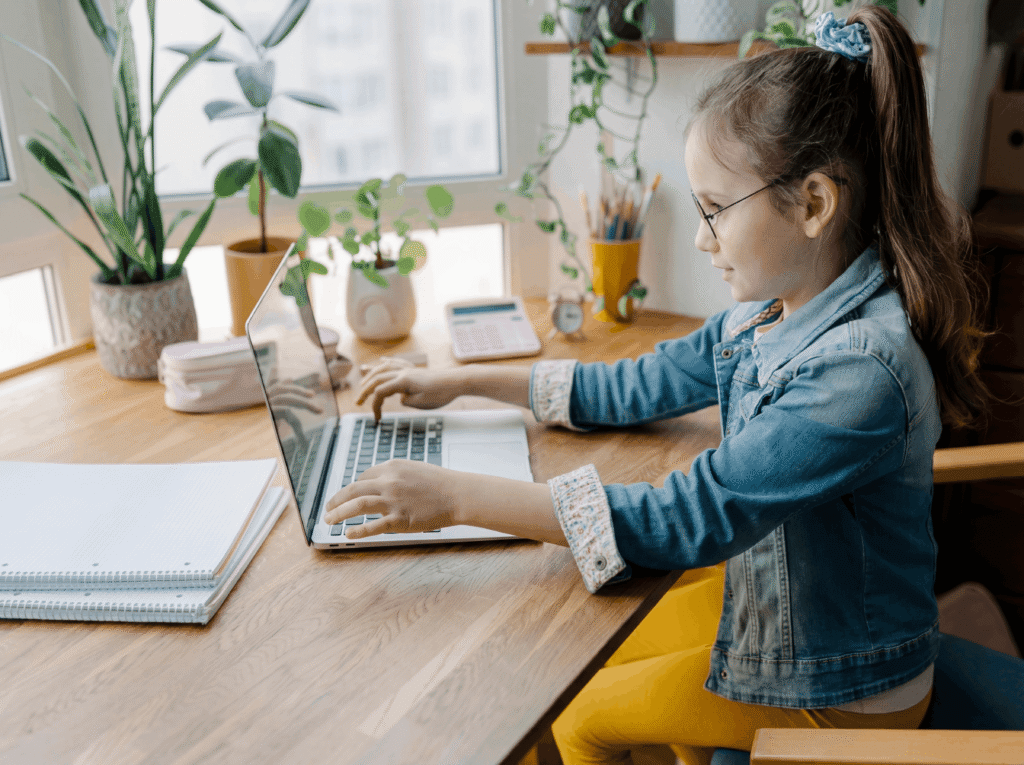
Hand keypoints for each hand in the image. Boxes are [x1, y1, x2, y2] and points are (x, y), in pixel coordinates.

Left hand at [323, 459, 461, 536]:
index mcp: (391, 467)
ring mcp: (393, 501)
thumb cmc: (439, 483)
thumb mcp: (413, 469)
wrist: (458, 494)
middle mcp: (389, 482)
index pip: (363, 477)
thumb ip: (394, 476)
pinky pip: (373, 526)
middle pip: (353, 489)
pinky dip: (357, 531)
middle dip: (336, 500)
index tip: (346, 497)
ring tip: (329, 520)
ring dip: (339, 513)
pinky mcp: (400, 519)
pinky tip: (348, 534)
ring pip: (357, 506)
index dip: (351, 489)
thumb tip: (377, 486)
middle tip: (327, 509)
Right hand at [356, 357, 466, 421]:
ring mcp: (409, 370)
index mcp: (403, 381)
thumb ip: (406, 400)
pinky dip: (386, 363)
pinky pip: (396, 364)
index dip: (375, 406)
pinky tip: (381, 362)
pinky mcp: (414, 370)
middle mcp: (403, 373)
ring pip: (384, 369)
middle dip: (365, 391)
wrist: (456, 381)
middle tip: (358, 403)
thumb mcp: (421, 403)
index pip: (380, 392)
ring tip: (362, 380)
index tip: (377, 419)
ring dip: (371, 375)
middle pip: (377, 379)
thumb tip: (401, 397)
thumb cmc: (441, 393)